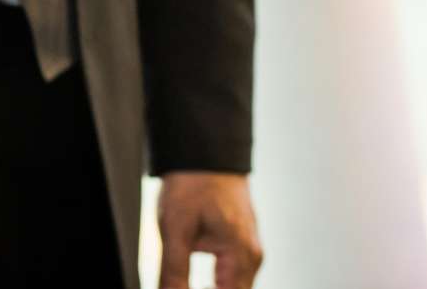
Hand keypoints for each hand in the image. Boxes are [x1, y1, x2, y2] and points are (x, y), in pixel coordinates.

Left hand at [156, 172, 261, 288]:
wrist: (204, 152)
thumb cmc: (193, 184)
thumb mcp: (175, 229)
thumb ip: (173, 271)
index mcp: (243, 256)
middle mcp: (252, 257)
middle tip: (177, 286)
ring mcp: (248, 250)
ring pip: (233, 287)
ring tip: (181, 284)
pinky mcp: (239, 245)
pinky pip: (231, 276)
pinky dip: (215, 284)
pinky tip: (191, 283)